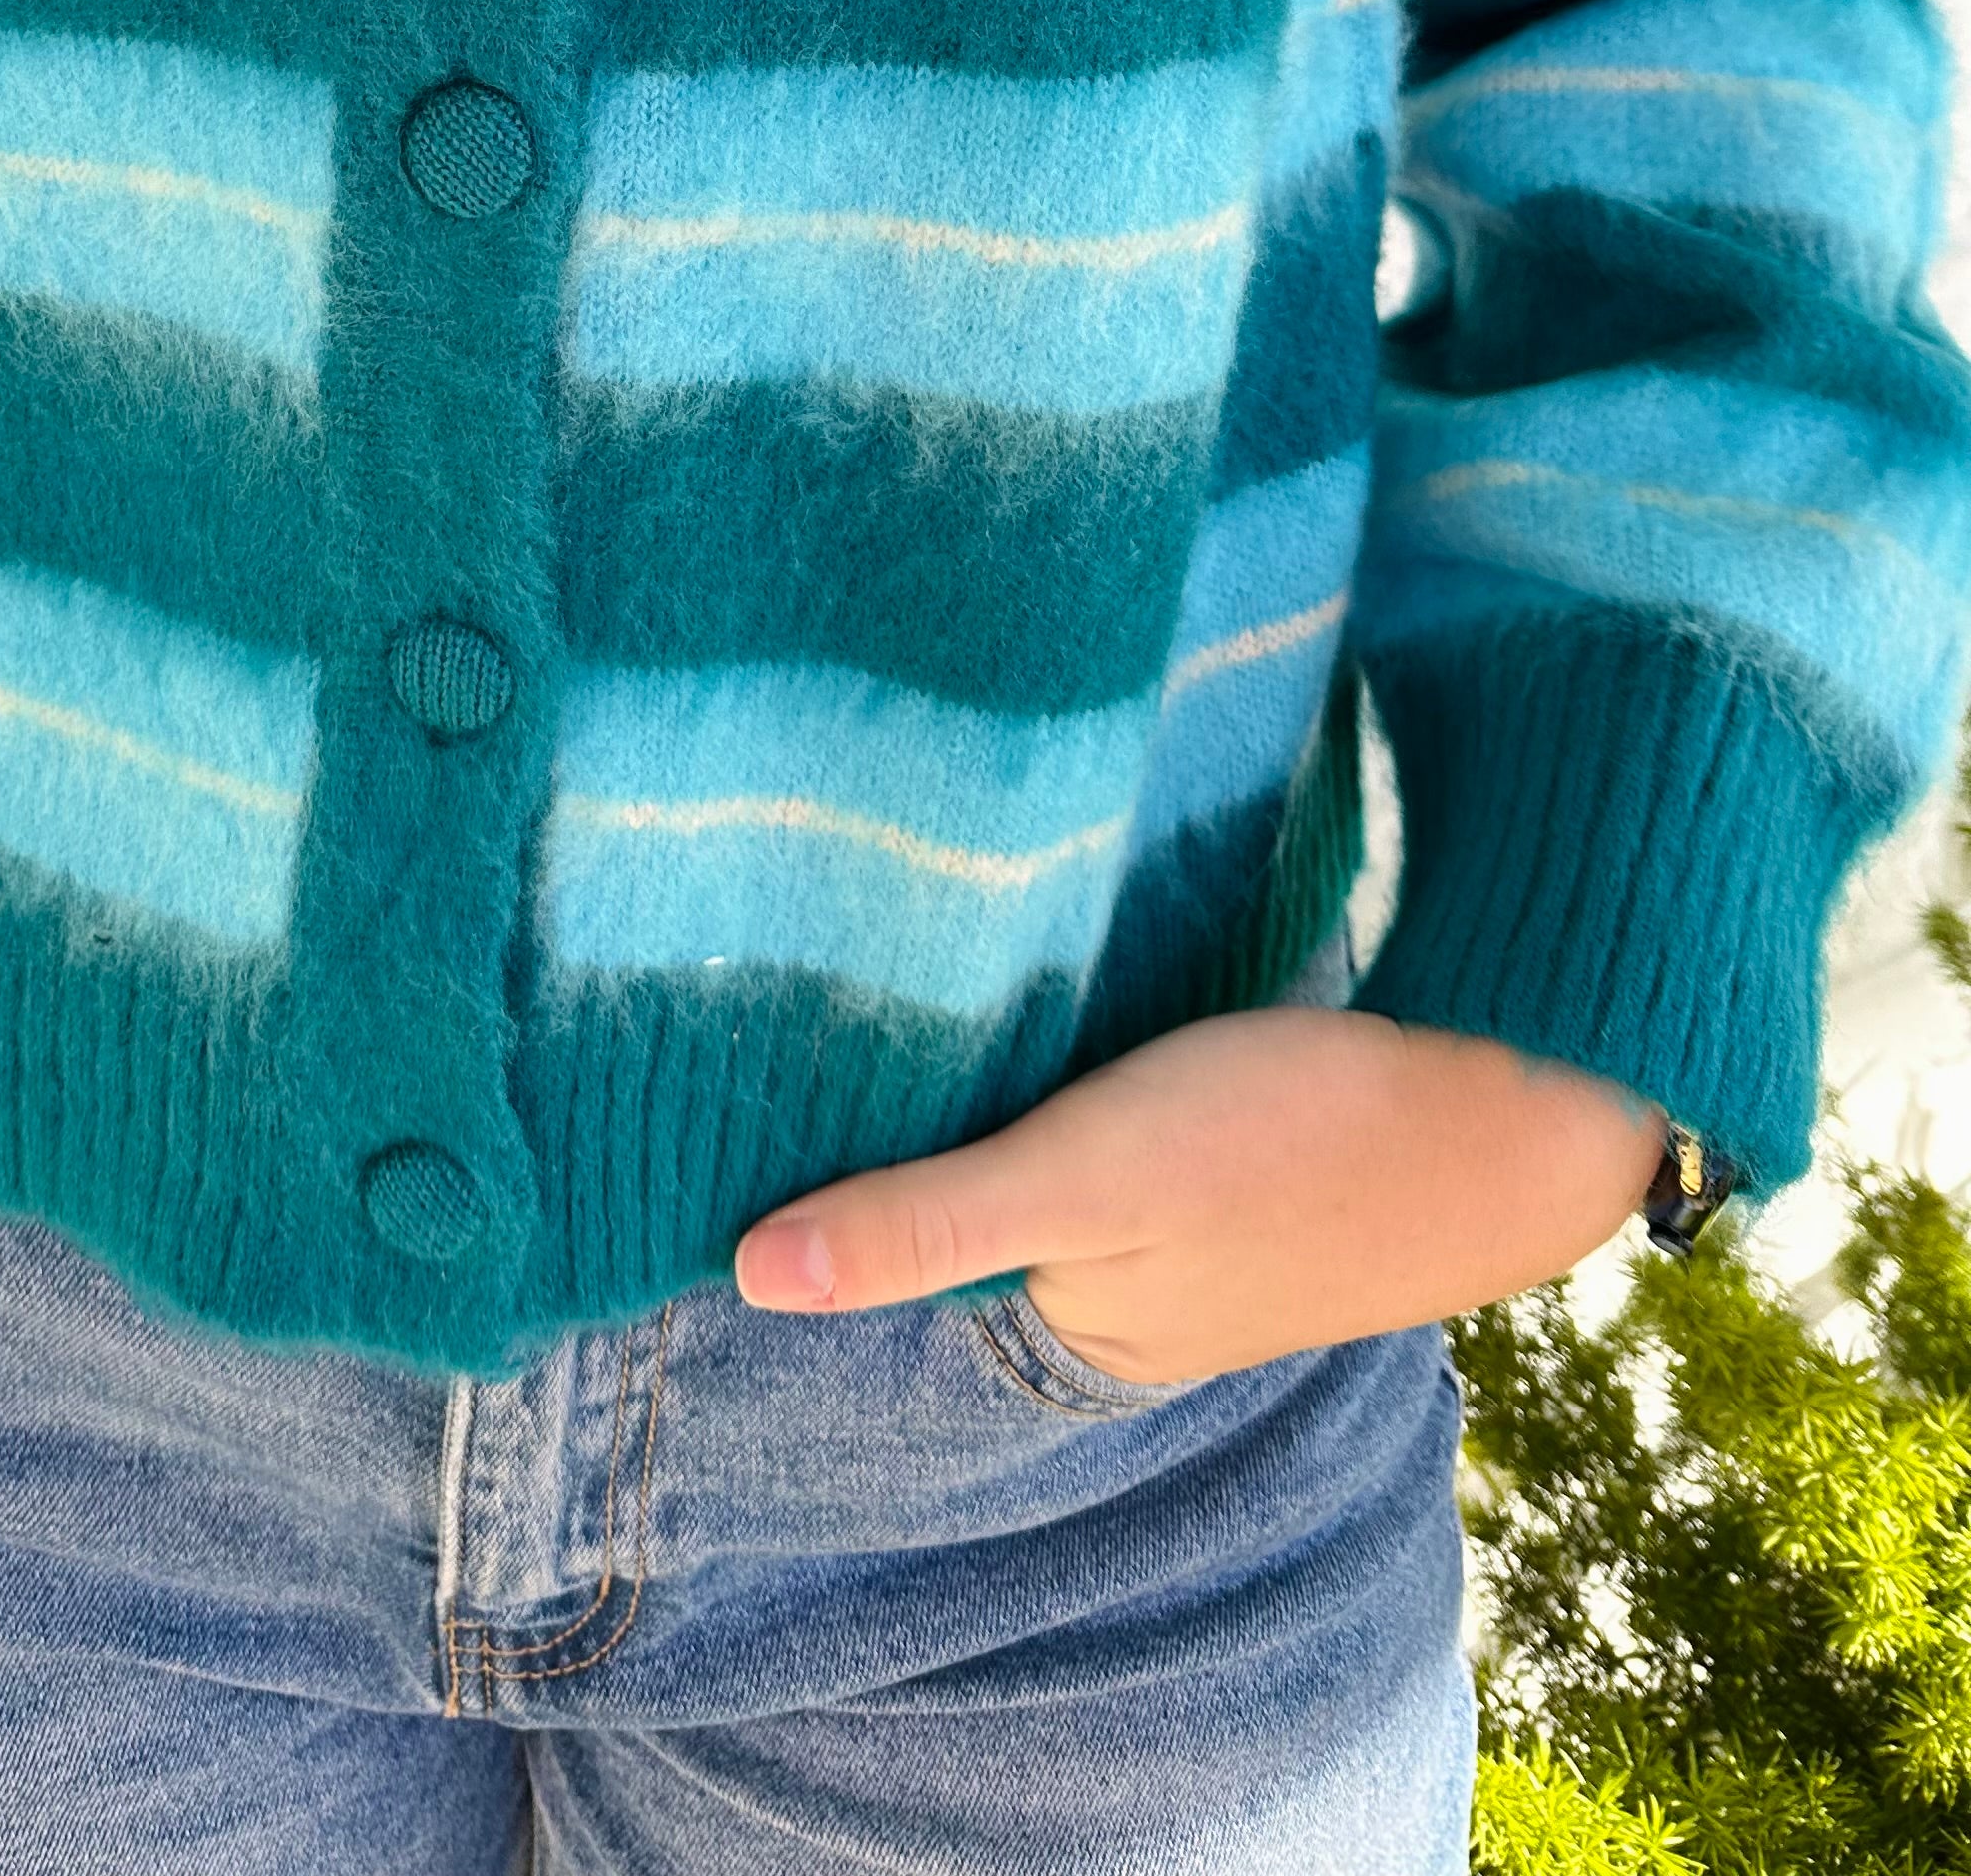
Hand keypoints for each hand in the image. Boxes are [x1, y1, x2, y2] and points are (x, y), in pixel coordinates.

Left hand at [731, 1006, 1669, 1379]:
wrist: (1518, 1097)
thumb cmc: (1296, 1140)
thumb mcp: (1089, 1178)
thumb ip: (928, 1222)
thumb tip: (744, 1273)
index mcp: (1068, 1318)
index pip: (896, 1230)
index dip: (826, 1149)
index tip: (741, 1055)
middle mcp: (1113, 1282)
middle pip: (963, 1179)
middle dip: (905, 1095)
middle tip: (810, 961)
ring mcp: (1177, 1215)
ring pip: (1034, 1128)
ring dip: (988, 1057)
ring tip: (897, 942)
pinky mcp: (1229, 1141)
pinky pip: (1105, 1094)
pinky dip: (1067, 1040)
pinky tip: (1035, 963)